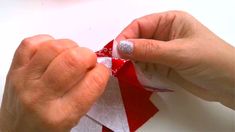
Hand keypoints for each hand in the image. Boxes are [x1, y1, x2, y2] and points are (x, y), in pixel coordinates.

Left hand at [0, 35, 109, 131]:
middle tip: (88, 62)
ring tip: (71, 54)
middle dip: (88, 55)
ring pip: (54, 47)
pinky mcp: (14, 69)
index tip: (101, 71)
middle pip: (73, 61)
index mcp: (61, 115)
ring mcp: (25, 80)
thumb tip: (98, 67)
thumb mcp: (73, 119)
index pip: (93, 83)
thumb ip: (88, 93)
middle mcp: (41, 97)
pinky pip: (31, 43)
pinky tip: (53, 51)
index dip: (102, 71)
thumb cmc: (45, 128)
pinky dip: (47, 41)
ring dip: (70, 46)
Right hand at [116, 11, 234, 108]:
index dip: (126, 36)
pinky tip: (137, 75)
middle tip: (118, 63)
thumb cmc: (210, 60)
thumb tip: (121, 47)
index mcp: (169, 21)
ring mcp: (163, 51)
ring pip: (139, 54)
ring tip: (126, 71)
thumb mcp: (179, 52)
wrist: (229, 84)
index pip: (140, 25)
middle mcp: (164, 34)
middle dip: (127, 50)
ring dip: (132, 62)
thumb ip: (149, 50)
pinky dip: (139, 70)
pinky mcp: (163, 66)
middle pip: (137, 39)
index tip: (116, 51)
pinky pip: (145, 66)